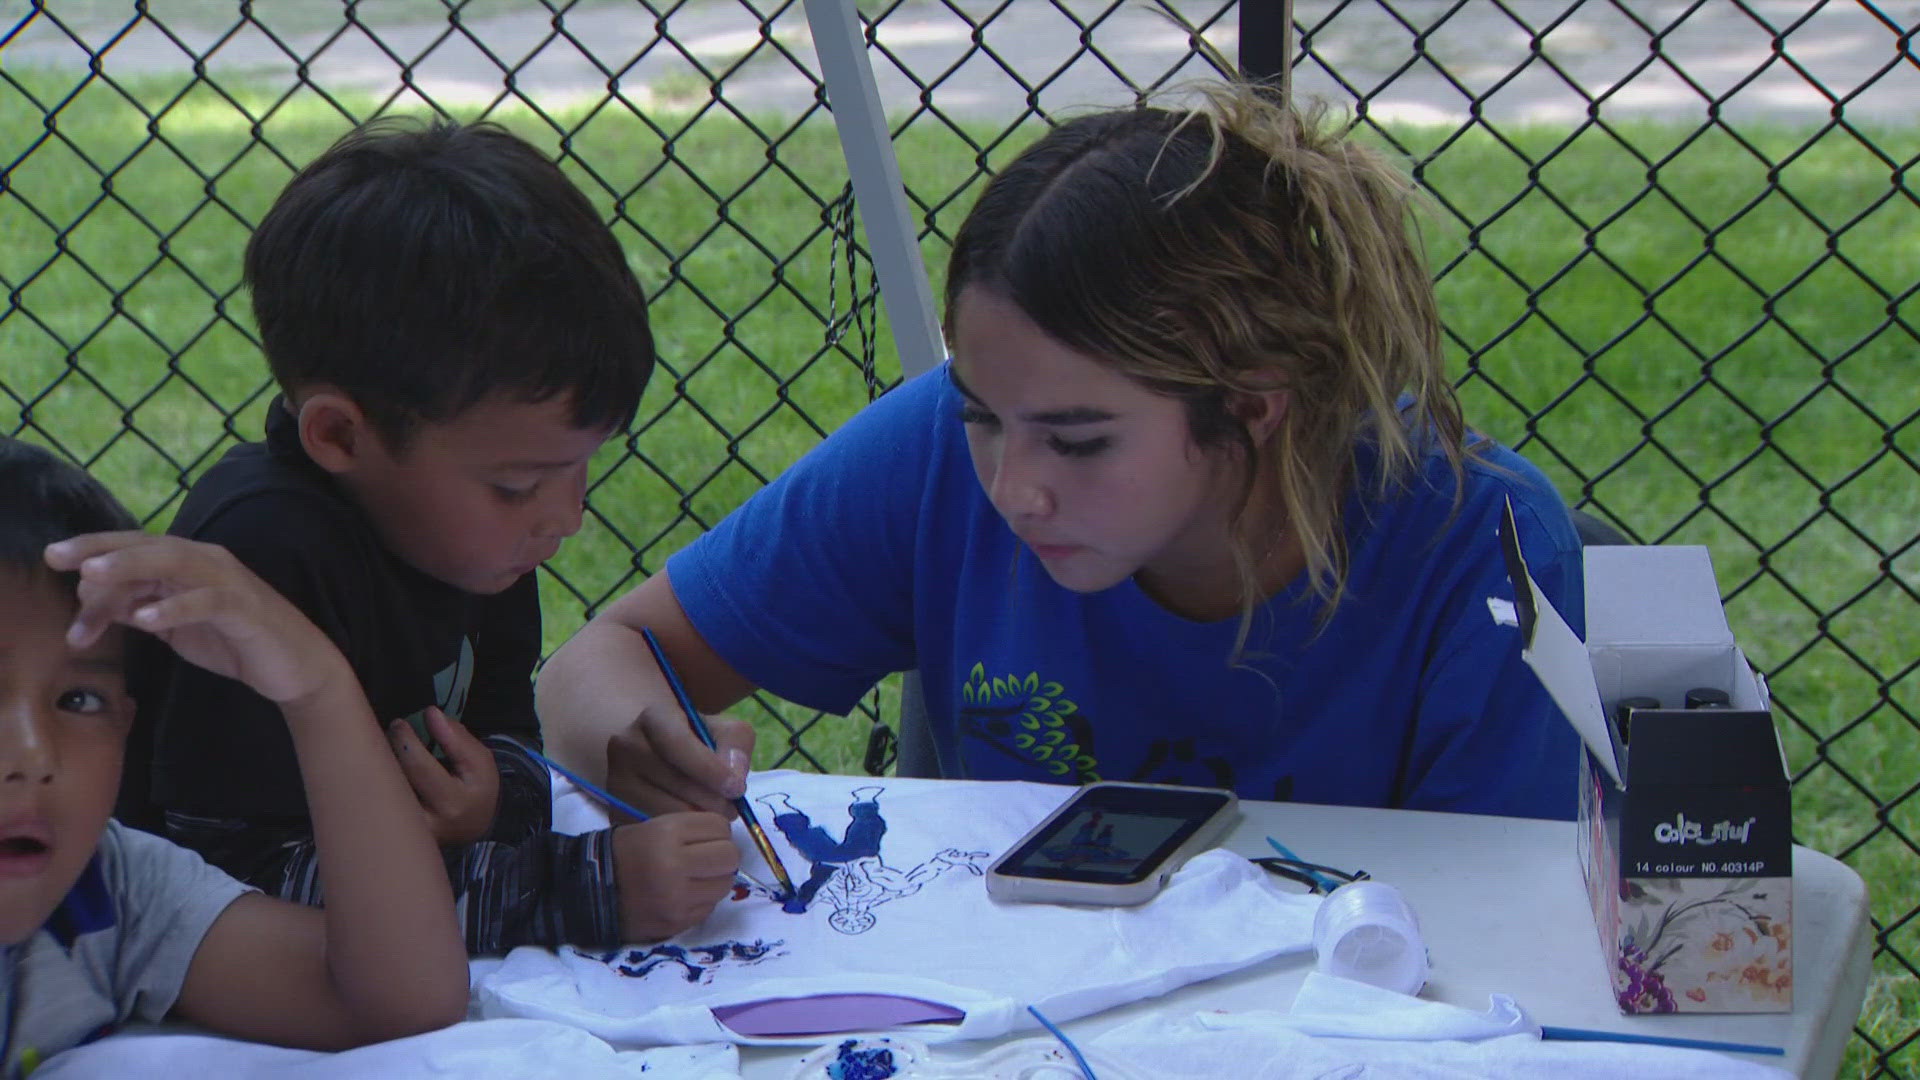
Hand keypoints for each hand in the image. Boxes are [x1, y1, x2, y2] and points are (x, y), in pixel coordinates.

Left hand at [45, 532, 347, 705]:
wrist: (295, 667)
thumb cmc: (235, 643)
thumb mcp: (175, 627)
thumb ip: (139, 607)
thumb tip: (92, 598)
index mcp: (189, 564)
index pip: (135, 548)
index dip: (94, 549)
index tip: (53, 559)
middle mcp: (207, 562)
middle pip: (148, 546)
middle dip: (101, 550)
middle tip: (59, 557)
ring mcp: (228, 582)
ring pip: (175, 563)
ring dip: (131, 568)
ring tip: (92, 576)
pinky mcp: (246, 608)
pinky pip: (207, 601)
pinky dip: (175, 607)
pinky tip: (145, 620)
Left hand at [388, 707, 500, 846]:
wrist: (472, 826)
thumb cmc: (476, 789)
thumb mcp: (480, 761)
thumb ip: (457, 737)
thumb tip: (430, 713)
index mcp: (452, 803)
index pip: (419, 767)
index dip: (405, 740)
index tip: (400, 723)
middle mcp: (426, 823)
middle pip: (391, 782)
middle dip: (385, 753)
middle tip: (387, 735)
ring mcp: (406, 832)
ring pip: (379, 795)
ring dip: (376, 767)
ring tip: (381, 748)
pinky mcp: (393, 833)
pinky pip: (376, 803)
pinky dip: (374, 782)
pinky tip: (379, 769)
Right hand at [605, 707, 754, 820]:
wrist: (661, 757)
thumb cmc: (700, 743)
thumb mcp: (725, 732)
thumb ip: (736, 745)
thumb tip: (733, 776)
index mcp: (653, 718)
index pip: (677, 743)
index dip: (710, 769)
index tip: (736, 789)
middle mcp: (625, 745)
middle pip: (673, 782)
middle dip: (712, 800)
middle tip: (732, 809)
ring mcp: (615, 780)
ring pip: (665, 810)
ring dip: (698, 819)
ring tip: (715, 815)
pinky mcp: (615, 810)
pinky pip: (654, 829)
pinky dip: (680, 832)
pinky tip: (694, 825)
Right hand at [611, 812, 739, 941]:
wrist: (587, 892)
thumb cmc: (622, 853)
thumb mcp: (654, 827)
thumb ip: (692, 830)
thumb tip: (728, 839)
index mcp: (667, 834)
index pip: (720, 827)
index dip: (715, 832)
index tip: (703, 838)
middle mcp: (675, 866)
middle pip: (730, 857)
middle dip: (722, 855)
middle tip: (706, 859)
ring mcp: (678, 899)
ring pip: (725, 884)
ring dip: (715, 879)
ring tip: (694, 878)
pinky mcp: (678, 923)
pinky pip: (709, 907)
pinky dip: (702, 900)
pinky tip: (683, 895)